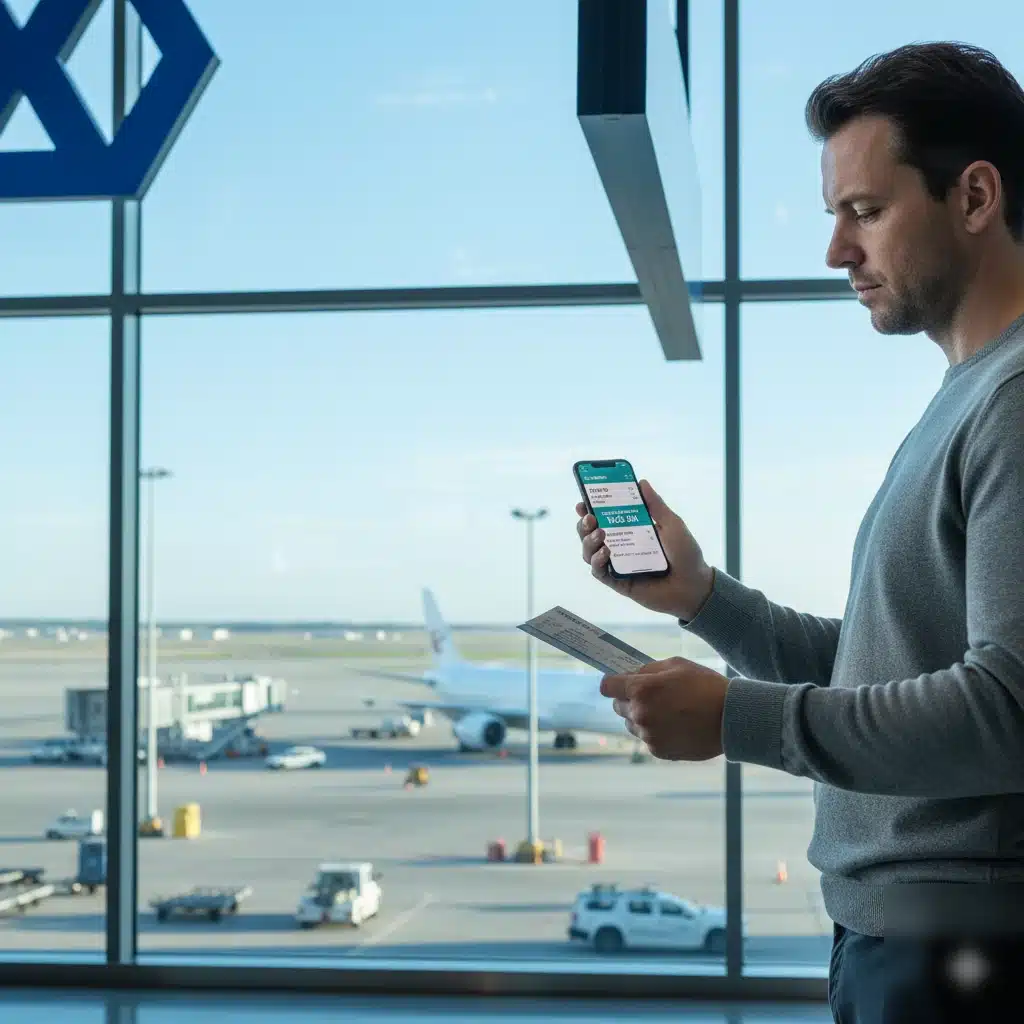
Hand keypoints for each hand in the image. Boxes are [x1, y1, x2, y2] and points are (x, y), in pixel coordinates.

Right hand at [576, 480, 714, 619]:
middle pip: (591, 534)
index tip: (584, 501)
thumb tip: (641, 482)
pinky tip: (605, 553)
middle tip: (589, 517)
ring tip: (599, 533)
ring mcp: (617, 565)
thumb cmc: (685, 554)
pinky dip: (597, 561)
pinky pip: (599, 572)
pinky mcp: (617, 582)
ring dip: (588, 541)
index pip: (605, 517)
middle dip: (584, 524)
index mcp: (631, 530)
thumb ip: (656, 505)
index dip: (591, 509)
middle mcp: (620, 546)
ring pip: (590, 553)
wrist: (694, 585)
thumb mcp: (672, 524)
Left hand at [599, 657, 728, 760]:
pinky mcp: (658, 750)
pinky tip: (674, 725)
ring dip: (641, 717)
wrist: (731, 718)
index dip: (613, 683)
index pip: (607, 687)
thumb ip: (648, 669)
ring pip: (632, 724)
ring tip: (666, 711)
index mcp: (641, 690)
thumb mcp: (676, 665)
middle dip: (629, 699)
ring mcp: (648, 735)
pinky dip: (655, 732)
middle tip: (650, 695)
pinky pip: (647, 739)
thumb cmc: (705, 686)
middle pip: (618, 707)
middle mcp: (640, 714)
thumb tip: (631, 673)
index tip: (620, 682)